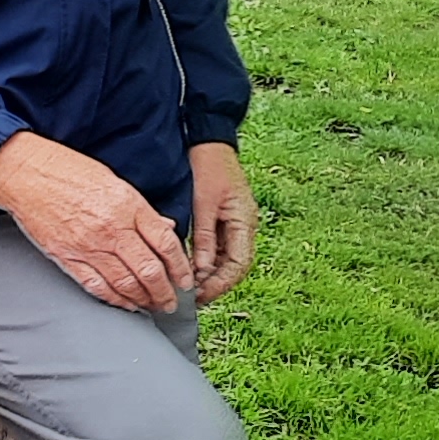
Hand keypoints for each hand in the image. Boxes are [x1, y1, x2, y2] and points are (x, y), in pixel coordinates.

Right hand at [0, 130, 196, 313]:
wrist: (25, 173)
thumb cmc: (68, 171)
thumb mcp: (114, 181)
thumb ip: (141, 209)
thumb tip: (165, 229)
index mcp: (128, 205)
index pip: (165, 243)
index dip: (181, 266)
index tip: (185, 279)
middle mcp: (111, 228)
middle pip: (149, 271)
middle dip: (165, 292)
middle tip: (171, 302)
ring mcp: (88, 246)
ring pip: (126, 284)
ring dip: (143, 300)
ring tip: (152, 306)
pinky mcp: (67, 257)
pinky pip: (97, 287)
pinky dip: (115, 300)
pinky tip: (125, 304)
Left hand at [186, 141, 257, 303]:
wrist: (210, 143)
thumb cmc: (208, 167)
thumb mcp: (203, 204)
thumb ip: (203, 237)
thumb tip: (201, 268)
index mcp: (245, 221)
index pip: (239, 264)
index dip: (221, 283)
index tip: (201, 294)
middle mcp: (246, 226)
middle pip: (236, 266)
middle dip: (217, 283)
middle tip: (194, 297)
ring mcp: (238, 223)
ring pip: (229, 259)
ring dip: (213, 274)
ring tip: (192, 287)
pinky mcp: (227, 220)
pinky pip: (222, 248)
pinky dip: (210, 260)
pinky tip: (194, 268)